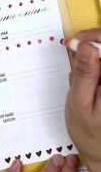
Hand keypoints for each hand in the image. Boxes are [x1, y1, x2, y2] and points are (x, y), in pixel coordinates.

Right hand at [65, 29, 100, 166]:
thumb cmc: (90, 134)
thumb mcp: (80, 103)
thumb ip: (84, 73)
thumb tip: (85, 46)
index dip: (96, 37)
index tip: (77, 41)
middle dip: (91, 52)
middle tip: (75, 62)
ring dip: (91, 65)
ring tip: (82, 84)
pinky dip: (93, 72)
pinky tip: (88, 87)